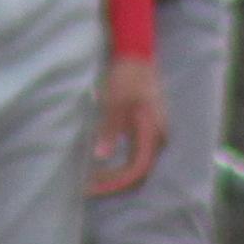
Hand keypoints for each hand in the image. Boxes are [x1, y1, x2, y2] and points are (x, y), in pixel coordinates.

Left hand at [89, 55, 165, 196]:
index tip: (91, 188)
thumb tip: (101, 155)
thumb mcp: (114, 102)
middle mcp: (158, 138)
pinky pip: (134, 155)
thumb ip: (110, 129)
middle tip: (86, 188)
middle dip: (112, 182)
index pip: (136, 170)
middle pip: (137, 173)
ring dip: (114, 174)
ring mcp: (154, 134)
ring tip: (91, 179)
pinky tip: (101, 164)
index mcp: (153, 133)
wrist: (137, 56)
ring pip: (136, 165)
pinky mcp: (146, 129)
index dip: (113, 182)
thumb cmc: (126, 76)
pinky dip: (118, 163)